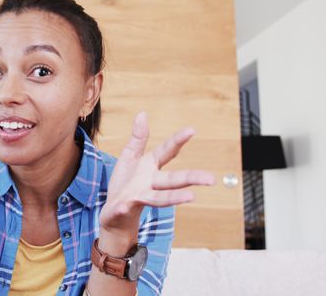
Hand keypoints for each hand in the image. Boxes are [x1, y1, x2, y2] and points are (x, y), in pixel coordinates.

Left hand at [99, 112, 214, 242]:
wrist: (114, 212)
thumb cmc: (125, 182)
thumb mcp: (130, 156)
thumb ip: (139, 138)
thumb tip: (143, 113)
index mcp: (150, 166)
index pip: (167, 152)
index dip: (178, 141)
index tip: (192, 130)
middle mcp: (150, 183)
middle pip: (173, 180)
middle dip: (192, 178)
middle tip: (211, 179)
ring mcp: (139, 197)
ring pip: (159, 199)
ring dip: (174, 198)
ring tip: (191, 197)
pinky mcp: (123, 208)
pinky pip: (124, 208)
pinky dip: (123, 208)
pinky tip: (124, 206)